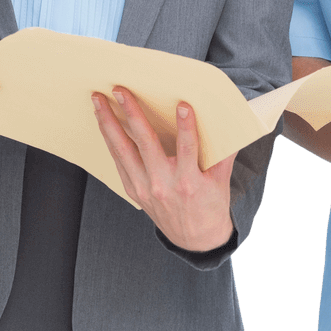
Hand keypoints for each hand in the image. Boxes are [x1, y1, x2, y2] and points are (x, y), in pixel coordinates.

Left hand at [93, 89, 236, 251]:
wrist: (195, 239)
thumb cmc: (211, 205)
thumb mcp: (221, 180)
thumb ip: (224, 151)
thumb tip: (232, 122)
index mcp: (190, 182)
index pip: (188, 149)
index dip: (186, 127)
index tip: (182, 105)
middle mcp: (164, 185)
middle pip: (145, 144)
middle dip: (132, 114)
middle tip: (120, 90)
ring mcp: (146, 188)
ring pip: (123, 151)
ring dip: (109, 124)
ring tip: (98, 102)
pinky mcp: (135, 191)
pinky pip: (119, 162)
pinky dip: (110, 141)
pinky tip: (103, 123)